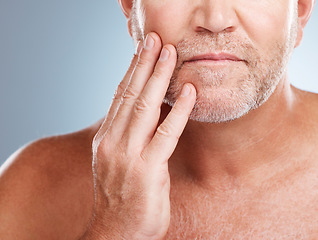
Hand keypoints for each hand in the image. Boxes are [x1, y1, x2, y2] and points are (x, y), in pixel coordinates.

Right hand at [83, 32, 195, 239]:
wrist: (115, 233)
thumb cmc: (120, 197)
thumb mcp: (115, 161)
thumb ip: (126, 136)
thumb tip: (141, 114)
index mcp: (105, 138)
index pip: (118, 97)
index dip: (131, 71)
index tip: (141, 51)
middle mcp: (112, 141)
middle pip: (130, 95)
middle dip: (144, 64)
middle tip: (155, 39)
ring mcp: (127, 155)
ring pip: (144, 107)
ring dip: (159, 78)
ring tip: (170, 53)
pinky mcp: (147, 170)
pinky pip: (165, 134)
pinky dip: (178, 111)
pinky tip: (189, 92)